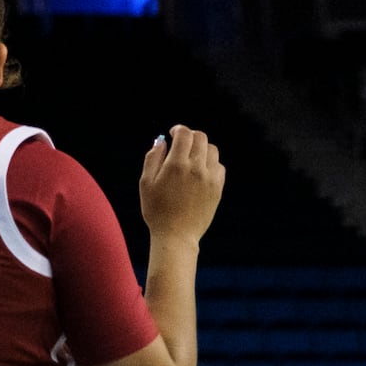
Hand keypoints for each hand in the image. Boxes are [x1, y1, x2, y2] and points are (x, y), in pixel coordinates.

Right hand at [139, 124, 224, 242]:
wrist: (176, 235)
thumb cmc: (156, 209)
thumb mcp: (146, 182)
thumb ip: (152, 158)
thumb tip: (161, 141)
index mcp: (176, 165)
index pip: (185, 134)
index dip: (178, 129)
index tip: (173, 133)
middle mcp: (196, 169)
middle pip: (201, 138)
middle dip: (190, 136)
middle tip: (181, 143)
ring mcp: (210, 179)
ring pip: (212, 150)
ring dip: (201, 149)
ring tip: (191, 158)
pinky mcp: (218, 189)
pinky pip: (219, 167)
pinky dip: (210, 163)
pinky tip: (200, 171)